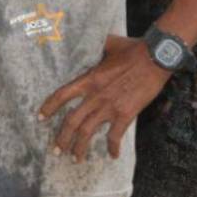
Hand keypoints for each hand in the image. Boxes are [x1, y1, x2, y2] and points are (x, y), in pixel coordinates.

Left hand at [38, 34, 172, 162]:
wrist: (155, 57)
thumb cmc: (133, 48)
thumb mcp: (109, 43)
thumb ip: (96, 45)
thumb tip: (89, 38)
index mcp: (89, 79)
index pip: (62, 95)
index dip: (49, 107)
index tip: (40, 118)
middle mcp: (95, 96)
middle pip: (71, 121)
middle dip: (62, 138)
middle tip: (56, 150)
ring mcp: (110, 107)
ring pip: (87, 132)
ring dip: (80, 148)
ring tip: (76, 158)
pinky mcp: (126, 114)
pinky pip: (115, 136)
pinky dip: (113, 148)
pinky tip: (113, 156)